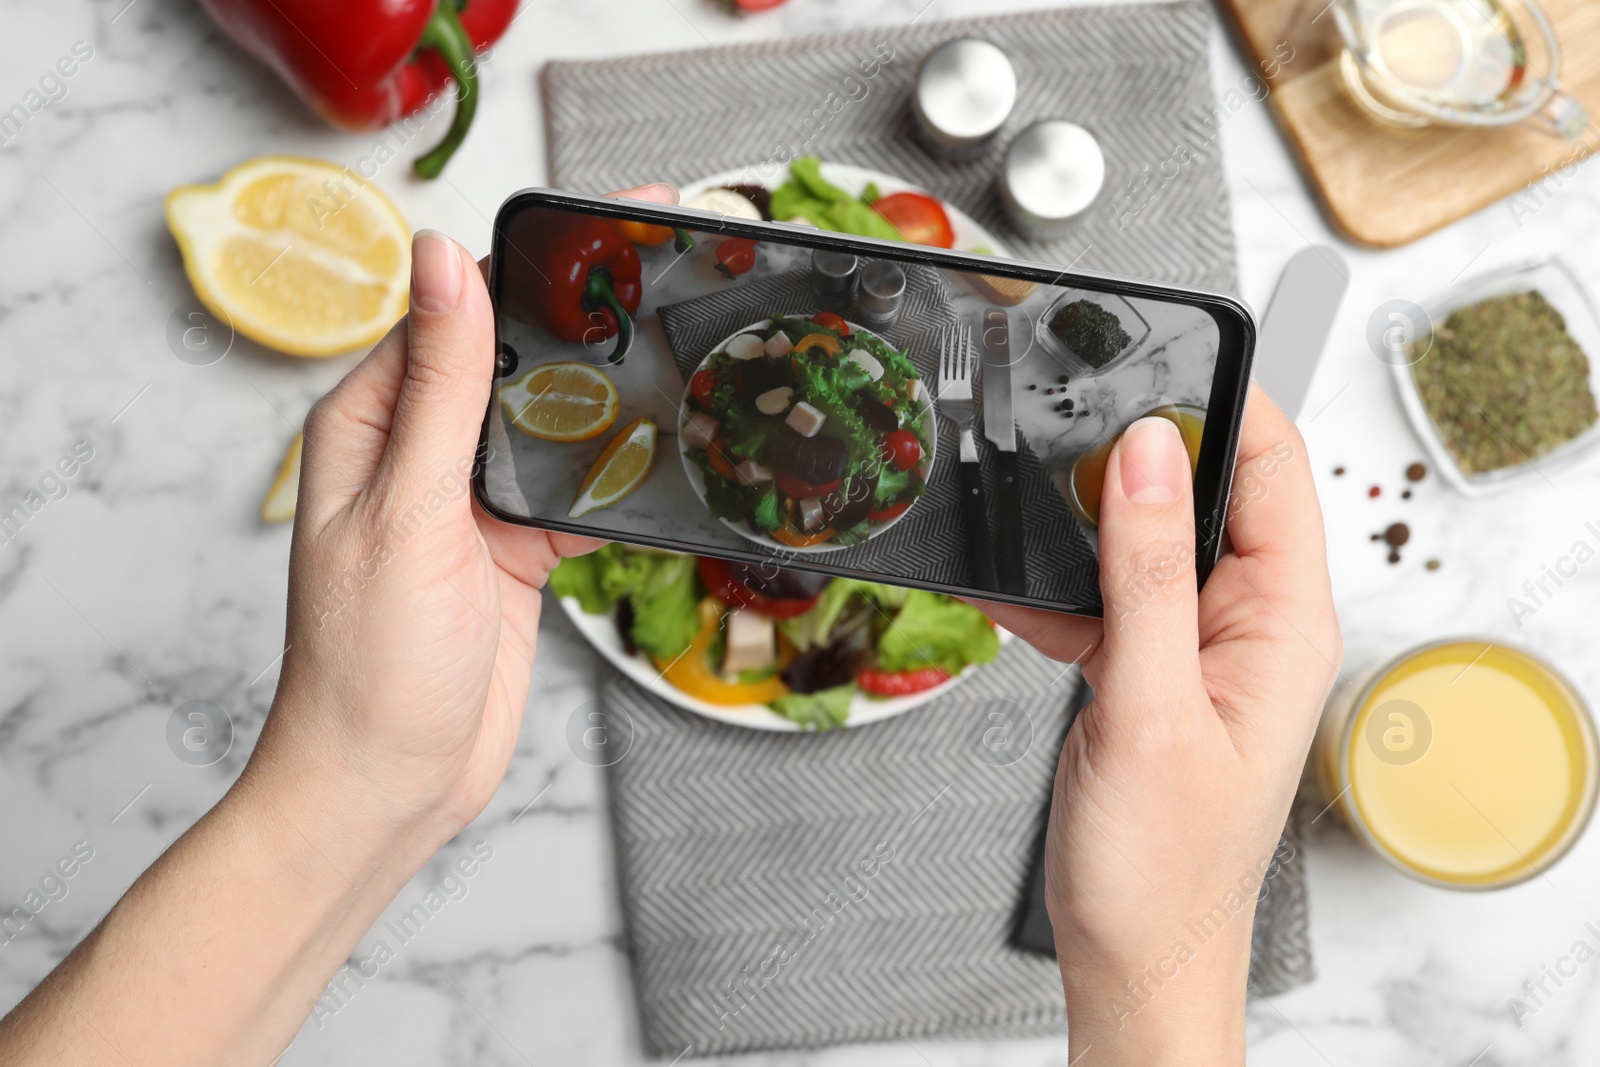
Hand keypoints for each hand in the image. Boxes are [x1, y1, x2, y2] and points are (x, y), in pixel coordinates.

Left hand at [251, 183, 678, 844]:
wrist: (391, 785)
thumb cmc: (367, 664)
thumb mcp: (409, 510)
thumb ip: (437, 387)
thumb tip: (442, 261)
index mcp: (370, 420)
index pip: (454, 308)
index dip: (530, 261)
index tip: (605, 225)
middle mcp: (417, 450)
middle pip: (512, 357)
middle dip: (586, 318)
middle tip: (671, 273)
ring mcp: (470, 501)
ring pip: (552, 421)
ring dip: (609, 393)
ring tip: (685, 345)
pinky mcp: (513, 549)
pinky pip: (575, 488)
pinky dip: (619, 472)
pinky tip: (669, 447)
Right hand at [980, 387, 1340, 1063]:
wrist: (1130, 953)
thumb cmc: (1163, 866)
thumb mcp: (1150, 707)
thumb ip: (1146, 575)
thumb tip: (1148, 454)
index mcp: (1285, 625)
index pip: (1274, 472)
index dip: (1226, 408)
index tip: (1155, 368)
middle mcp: (1249, 625)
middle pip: (1205, 494)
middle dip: (1138, 461)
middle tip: (1068, 442)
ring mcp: (1195, 646)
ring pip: (1143, 543)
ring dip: (1085, 531)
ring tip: (1029, 524)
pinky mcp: (1147, 670)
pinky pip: (1104, 599)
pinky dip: (1055, 593)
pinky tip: (1011, 595)